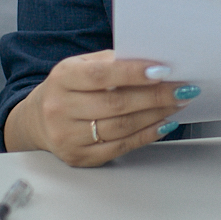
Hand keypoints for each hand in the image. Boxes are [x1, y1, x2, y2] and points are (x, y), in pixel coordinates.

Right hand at [2, 50, 197, 167]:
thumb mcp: (81, 65)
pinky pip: (120, 146)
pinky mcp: (79, 157)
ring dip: (156, 115)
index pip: (101, 75)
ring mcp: (68, 136)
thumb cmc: (69, 87)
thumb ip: (112, 62)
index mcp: (62, 78)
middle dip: (156, 96)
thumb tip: (155, 64)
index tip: (164, 71)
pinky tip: (163, 124)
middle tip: (183, 89)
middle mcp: (61, 108)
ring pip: (121, 127)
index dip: (134, 73)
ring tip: (177, 104)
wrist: (37, 120)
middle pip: (116, 104)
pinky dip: (146, 135)